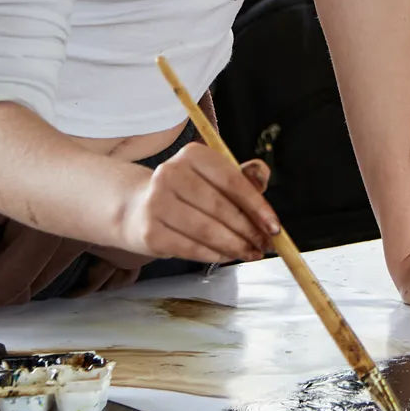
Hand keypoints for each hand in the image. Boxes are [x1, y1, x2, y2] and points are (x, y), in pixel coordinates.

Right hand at [113, 145, 279, 261]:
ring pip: (207, 230)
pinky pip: (191, 248)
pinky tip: (227, 255)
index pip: (232, 181)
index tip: (274, 227)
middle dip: (248, 231)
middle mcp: (170, 174)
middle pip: (220, 208)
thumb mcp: (212, 177)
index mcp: (192, 155)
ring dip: (235, 246)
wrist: (135, 208)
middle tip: (265, 245)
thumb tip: (263, 175)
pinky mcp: (149, 232)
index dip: (257, 206)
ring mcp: (156, 203)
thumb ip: (242, 177)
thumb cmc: (185, 192)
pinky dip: (215, 254)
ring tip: (250, 253)